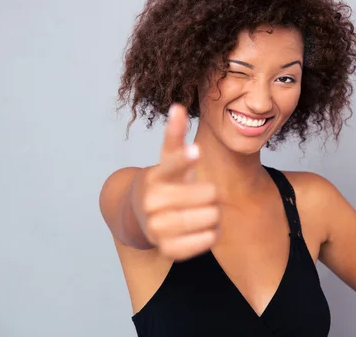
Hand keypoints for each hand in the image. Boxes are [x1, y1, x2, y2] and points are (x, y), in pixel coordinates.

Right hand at [130, 104, 219, 260]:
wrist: (141, 216)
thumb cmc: (165, 182)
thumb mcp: (168, 158)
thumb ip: (175, 134)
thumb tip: (178, 107)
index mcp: (155, 177)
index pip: (172, 165)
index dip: (184, 159)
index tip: (195, 151)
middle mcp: (152, 202)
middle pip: (208, 194)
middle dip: (212, 194)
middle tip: (203, 195)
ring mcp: (157, 227)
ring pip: (210, 217)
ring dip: (214, 214)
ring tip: (202, 211)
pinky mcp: (168, 249)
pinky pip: (207, 240)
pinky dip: (211, 234)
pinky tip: (202, 228)